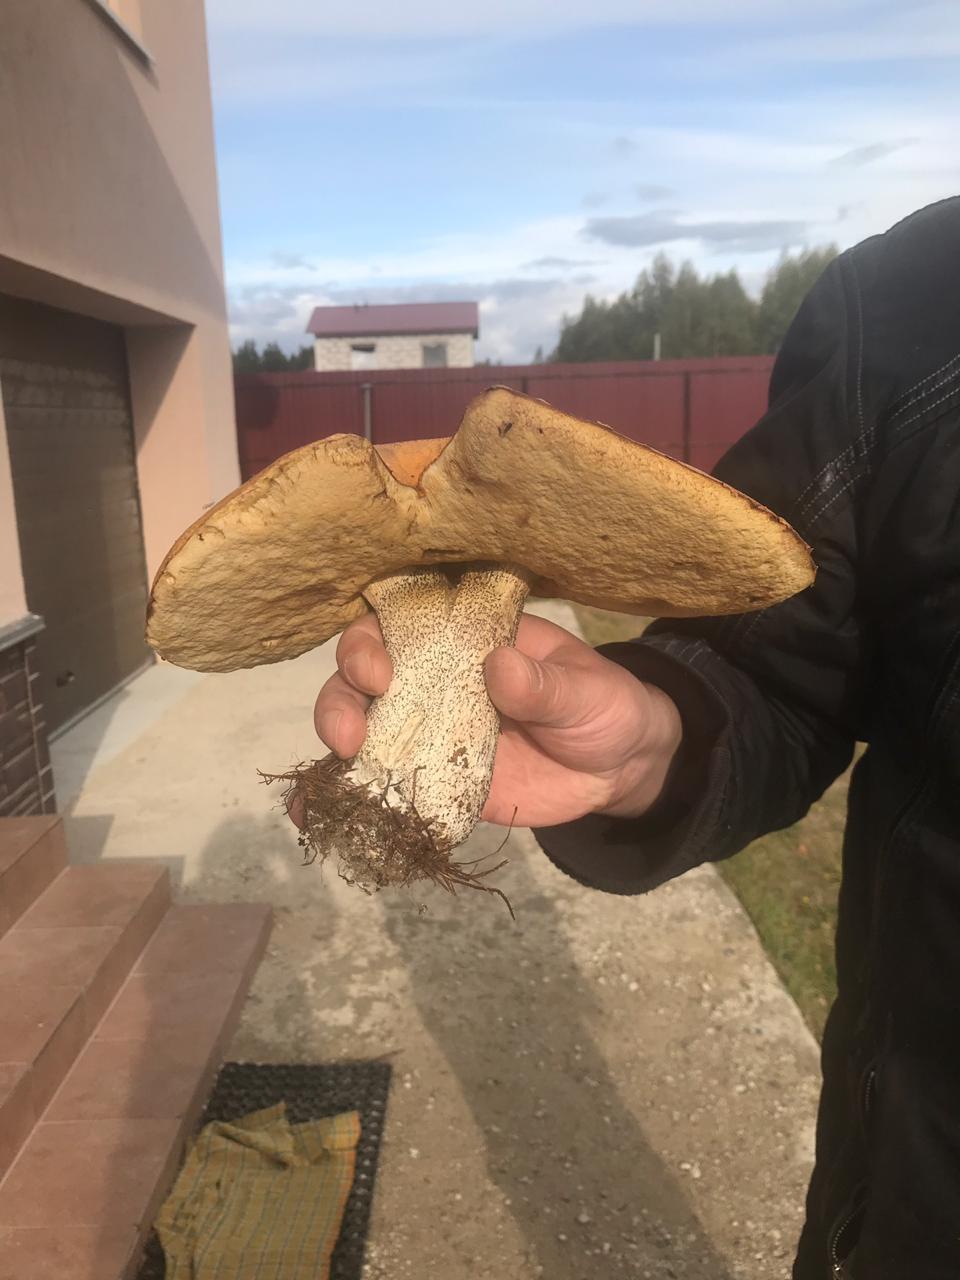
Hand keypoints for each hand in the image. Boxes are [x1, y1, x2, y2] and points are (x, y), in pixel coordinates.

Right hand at [313, 612, 681, 828]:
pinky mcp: (436, 779)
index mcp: (467, 639)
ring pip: (363, 727)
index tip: (381, 671)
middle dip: (343, 698)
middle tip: (350, 733)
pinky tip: (325, 813)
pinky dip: (353, 796)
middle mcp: (435, 678)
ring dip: (337, 744)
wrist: (619, 769)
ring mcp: (430, 729)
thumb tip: (500, 668)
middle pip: (362, 675)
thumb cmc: (603, 706)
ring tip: (337, 771)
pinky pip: (387, 784)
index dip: (373, 640)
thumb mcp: (585, 691)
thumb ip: (545, 685)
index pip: (400, 622)